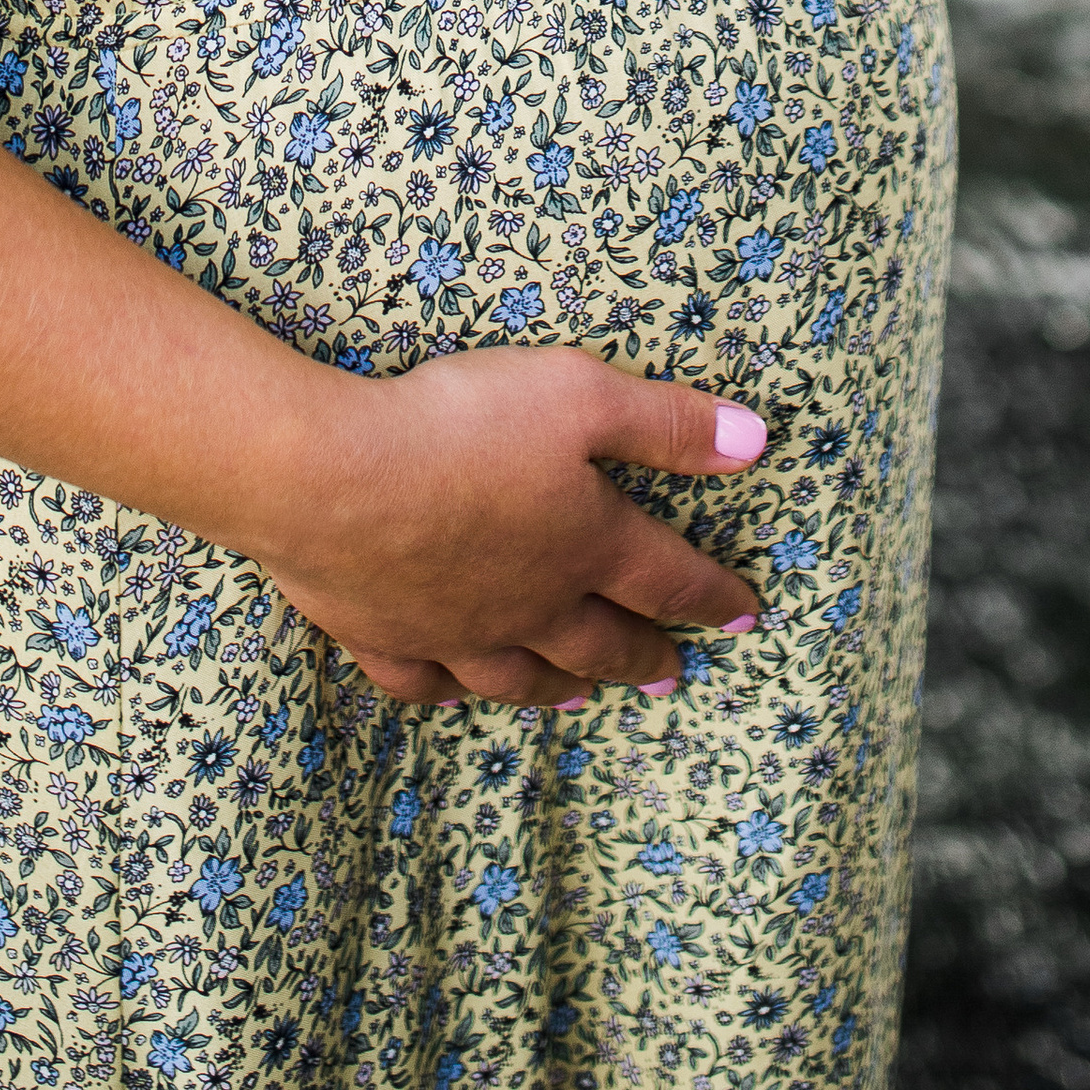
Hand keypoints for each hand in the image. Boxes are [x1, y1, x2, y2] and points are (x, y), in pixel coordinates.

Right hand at [263, 347, 764, 708]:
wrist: (331, 478)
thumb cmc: (461, 425)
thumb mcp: (580, 395)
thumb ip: (669, 422)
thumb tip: (758, 442)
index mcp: (586, 544)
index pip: (669, 578)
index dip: (714, 595)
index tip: (748, 615)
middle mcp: (530, 603)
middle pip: (600, 641)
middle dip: (642, 655)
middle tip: (671, 673)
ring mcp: (455, 630)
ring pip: (520, 673)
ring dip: (559, 684)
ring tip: (582, 694)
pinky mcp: (385, 636)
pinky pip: (425, 681)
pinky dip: (449, 689)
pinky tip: (456, 686)